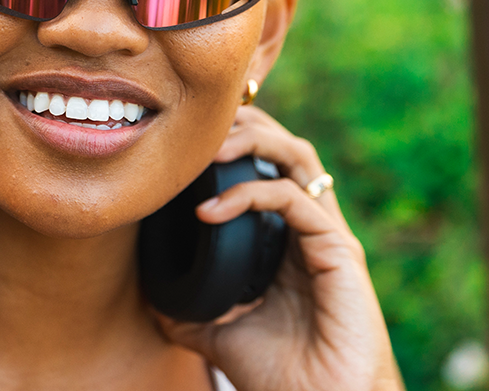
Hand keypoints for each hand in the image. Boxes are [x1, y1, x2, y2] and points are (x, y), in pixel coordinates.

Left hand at [154, 106, 403, 390]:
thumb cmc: (282, 377)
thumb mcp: (219, 334)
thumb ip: (189, 310)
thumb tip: (148, 296)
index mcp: (288, 239)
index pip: (265, 165)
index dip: (231, 141)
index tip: (182, 145)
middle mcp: (312, 228)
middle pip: (283, 145)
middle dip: (242, 123)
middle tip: (194, 130)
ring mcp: (328, 236)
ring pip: (298, 155)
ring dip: (251, 139)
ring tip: (207, 150)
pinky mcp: (340, 252)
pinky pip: (294, 200)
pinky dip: (248, 194)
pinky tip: (209, 211)